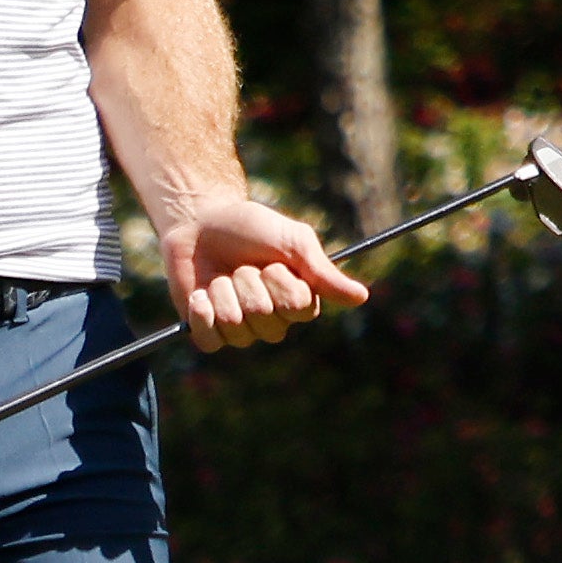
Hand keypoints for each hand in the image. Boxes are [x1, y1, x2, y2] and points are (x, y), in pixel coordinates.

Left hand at [161, 197, 367, 350]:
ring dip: (223, 294)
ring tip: (221, 276)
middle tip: (243, 265)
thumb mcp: (292, 240)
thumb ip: (322, 272)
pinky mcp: (209, 333)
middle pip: (266, 320)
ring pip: (237, 329)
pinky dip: (202, 313)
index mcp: (298, 299)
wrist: (199, 222)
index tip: (272, 263)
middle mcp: (273, 319)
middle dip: (249, 285)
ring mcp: (241, 329)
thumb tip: (362, 297)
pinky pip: (210, 340)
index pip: (299, 309)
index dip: (281, 284)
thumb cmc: (249, 227)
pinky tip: (200, 295)